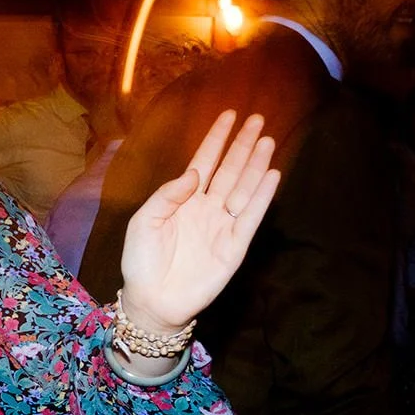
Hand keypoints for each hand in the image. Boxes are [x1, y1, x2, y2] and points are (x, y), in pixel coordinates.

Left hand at [117, 110, 279, 333]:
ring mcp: (222, 226)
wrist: (151, 300)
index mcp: (184, 199)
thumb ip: (167, 195)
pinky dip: (262, 197)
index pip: (204, 161)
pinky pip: (250, 217)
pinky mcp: (234, 246)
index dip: (216, 139)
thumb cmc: (142, 261)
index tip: (229, 115)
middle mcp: (207, 208)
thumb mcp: (144, 222)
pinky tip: (272, 175)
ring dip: (256, 165)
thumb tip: (195, 172)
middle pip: (230, 170)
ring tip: (267, 141)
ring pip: (243, 188)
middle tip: (257, 119)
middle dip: (242, 145)